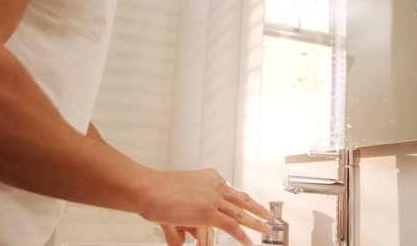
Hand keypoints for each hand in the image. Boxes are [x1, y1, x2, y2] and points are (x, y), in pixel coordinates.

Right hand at [140, 169, 272, 245]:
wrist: (148, 188)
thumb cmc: (156, 189)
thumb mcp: (178, 193)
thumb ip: (188, 210)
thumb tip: (185, 233)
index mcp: (210, 177)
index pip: (230, 189)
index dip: (241, 199)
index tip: (248, 204)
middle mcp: (215, 185)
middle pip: (242, 198)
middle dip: (257, 208)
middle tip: (269, 214)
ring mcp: (214, 199)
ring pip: (242, 213)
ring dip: (257, 221)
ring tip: (267, 228)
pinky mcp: (209, 213)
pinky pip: (232, 226)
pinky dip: (242, 235)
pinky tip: (249, 241)